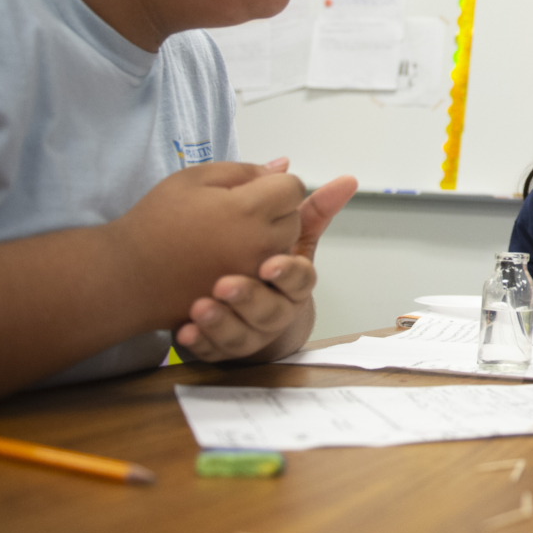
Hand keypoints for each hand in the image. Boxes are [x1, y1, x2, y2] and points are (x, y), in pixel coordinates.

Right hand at [109, 160, 307, 322]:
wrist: (126, 274)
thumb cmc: (155, 221)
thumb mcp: (194, 179)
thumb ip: (245, 170)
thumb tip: (283, 165)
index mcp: (249, 209)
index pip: (293, 187)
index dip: (274, 183)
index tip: (250, 189)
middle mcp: (260, 243)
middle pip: (293, 217)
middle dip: (274, 209)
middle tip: (235, 211)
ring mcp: (254, 273)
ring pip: (285, 247)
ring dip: (269, 237)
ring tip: (229, 235)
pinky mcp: (247, 295)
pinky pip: (268, 273)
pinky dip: (257, 263)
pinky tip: (227, 257)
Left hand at [176, 174, 356, 361]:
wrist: (250, 312)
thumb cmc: (270, 268)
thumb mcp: (292, 237)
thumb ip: (313, 210)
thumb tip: (348, 179)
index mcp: (293, 283)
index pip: (300, 280)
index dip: (286, 273)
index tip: (268, 264)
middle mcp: (276, 311)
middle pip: (270, 311)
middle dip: (248, 298)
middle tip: (223, 284)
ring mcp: (250, 333)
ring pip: (243, 336)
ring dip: (222, 323)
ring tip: (199, 307)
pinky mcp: (223, 349)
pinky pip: (213, 353)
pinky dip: (200, 343)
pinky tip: (184, 330)